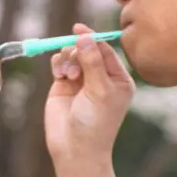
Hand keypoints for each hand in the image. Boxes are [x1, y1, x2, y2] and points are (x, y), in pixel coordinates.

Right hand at [44, 23, 135, 165]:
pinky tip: (59, 74)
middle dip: (78, 51)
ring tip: (67, 75)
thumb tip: (84, 36)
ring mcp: (81, 80)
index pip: (106, 50)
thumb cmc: (95, 122)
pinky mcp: (63, 84)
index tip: (78, 29)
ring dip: (68, 59)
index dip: (93, 38)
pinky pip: (60, 63)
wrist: (75, 147)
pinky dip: (58, 63)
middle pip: (87, 49)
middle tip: (74, 67)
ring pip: (72, 54)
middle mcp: (100, 77)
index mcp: (118, 78)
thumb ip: (92, 62)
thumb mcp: (99, 90)